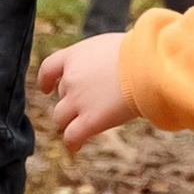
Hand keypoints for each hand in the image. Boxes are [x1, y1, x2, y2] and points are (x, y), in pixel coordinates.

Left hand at [38, 30, 131, 150]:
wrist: (147, 66)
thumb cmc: (141, 53)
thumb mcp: (112, 47)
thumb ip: (99, 60)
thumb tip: (108, 72)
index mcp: (74, 55)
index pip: (50, 68)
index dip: (46, 81)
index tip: (46, 89)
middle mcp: (71, 78)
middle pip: (62, 96)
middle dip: (73, 101)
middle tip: (94, 105)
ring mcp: (78, 100)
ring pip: (61, 117)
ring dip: (71, 120)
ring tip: (85, 125)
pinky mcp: (89, 121)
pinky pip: (72, 137)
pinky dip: (73, 142)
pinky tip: (76, 146)